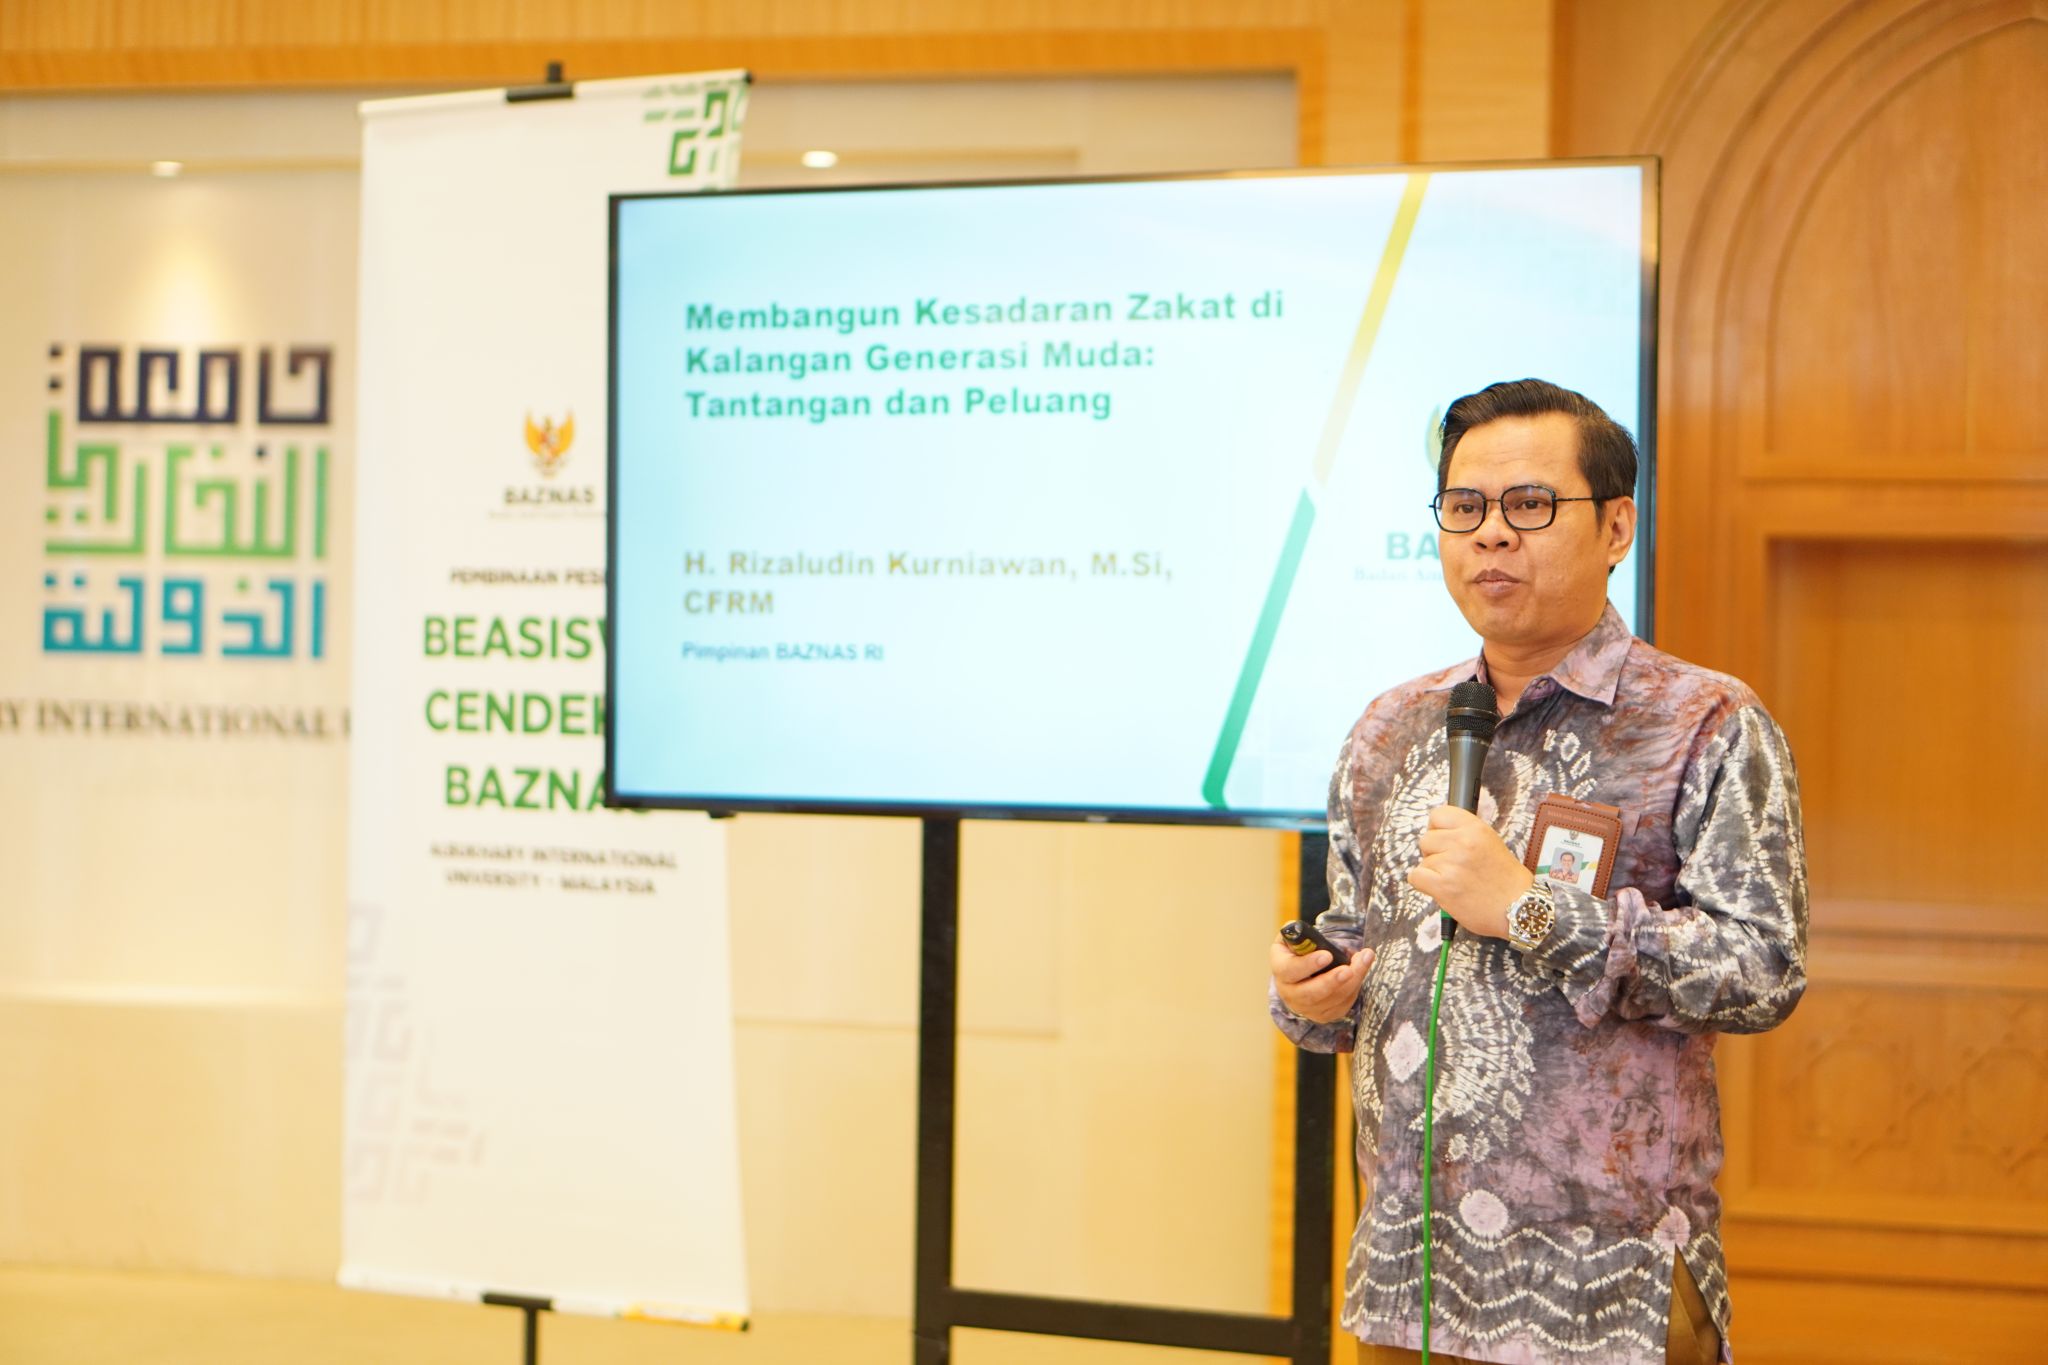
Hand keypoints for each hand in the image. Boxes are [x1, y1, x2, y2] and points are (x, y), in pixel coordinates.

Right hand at [1270, 935, 1374, 1023]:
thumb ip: (1298, 934)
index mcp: (1281, 971)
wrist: (1298, 977)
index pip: (1290, 970)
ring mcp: (1306, 1008)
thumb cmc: (1297, 954)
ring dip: (1351, 982)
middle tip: (1348, 970)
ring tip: (1364, 961)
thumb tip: (1305, 933)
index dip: (1308, 964)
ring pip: (1331, 1001)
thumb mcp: (1292, 940)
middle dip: (1332, 981)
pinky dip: (1354, 989)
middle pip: (1311, 993)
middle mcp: (1290, 993)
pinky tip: (1360, 972)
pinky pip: (1341, 1006)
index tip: (1327, 955)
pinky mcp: (1322, 1015)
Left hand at [1407, 805, 1531, 938]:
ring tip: (1455, 881)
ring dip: (1433, 873)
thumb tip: (1438, 831)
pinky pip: (1415, 877)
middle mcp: (1463, 842)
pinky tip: (1441, 889)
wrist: (1519, 907)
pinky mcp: (1443, 885)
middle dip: (1434, 853)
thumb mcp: (1490, 842)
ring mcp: (1451, 863)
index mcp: (1475, 828)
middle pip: (1426, 839)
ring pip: (1423, 861)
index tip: (1444, 840)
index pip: (1438, 815)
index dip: (1437, 829)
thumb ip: (1465, 834)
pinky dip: (1424, 885)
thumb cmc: (1505, 879)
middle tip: (1452, 866)